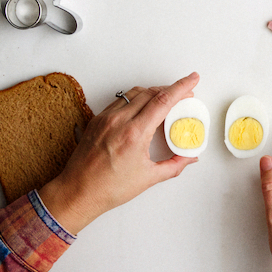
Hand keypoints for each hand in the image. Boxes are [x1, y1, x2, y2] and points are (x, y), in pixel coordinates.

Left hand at [39, 72, 200, 233]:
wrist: (78, 191)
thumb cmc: (109, 187)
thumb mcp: (148, 178)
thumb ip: (174, 165)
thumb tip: (190, 157)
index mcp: (134, 134)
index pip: (163, 101)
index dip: (181, 87)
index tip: (193, 79)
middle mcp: (119, 121)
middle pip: (151, 92)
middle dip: (171, 90)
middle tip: (184, 95)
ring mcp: (106, 118)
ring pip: (135, 93)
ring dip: (153, 92)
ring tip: (165, 100)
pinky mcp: (97, 119)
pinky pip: (121, 100)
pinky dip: (136, 99)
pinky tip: (143, 108)